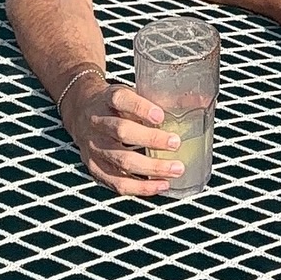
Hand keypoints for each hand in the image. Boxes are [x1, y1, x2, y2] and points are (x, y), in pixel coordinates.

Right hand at [65, 79, 183, 196]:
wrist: (80, 111)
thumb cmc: (116, 103)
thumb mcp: (131, 92)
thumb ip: (158, 98)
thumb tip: (200, 102)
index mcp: (107, 98)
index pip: (120, 100)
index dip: (140, 107)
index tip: (161, 116)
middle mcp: (97, 122)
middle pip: (122, 131)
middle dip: (151, 140)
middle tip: (176, 143)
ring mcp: (93, 147)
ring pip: (121, 160)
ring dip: (150, 168)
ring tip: (176, 170)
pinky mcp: (94, 167)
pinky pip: (116, 182)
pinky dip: (140, 187)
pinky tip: (160, 186)